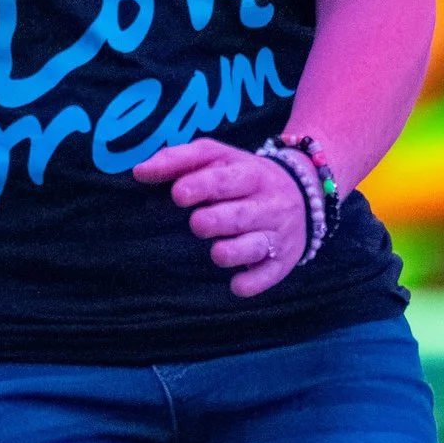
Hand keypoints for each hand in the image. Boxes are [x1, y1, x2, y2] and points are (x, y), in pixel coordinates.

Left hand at [133, 138, 311, 295]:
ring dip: (236, 251)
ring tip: (217, 253)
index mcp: (249, 173)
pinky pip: (269, 274)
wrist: (304, 192)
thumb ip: (178, 160)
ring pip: (257, 245)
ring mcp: (277, 234)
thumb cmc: (241, 176)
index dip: (203, 185)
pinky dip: (253, 282)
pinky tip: (236, 285)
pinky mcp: (282, 261)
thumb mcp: (217, 157)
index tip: (178, 194)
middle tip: (198, 224)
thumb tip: (139, 172)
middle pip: (242, 213)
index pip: (226, 179)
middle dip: (219, 220)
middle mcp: (267, 204)